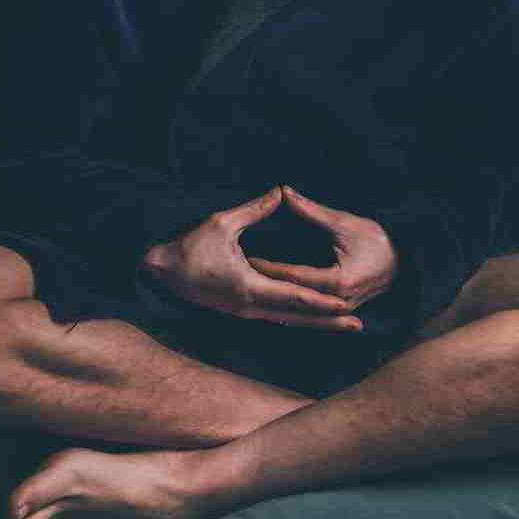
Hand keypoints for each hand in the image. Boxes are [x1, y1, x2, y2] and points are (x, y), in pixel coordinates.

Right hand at [140, 186, 363, 330]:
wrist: (160, 273)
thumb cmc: (188, 247)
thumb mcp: (222, 223)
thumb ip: (255, 209)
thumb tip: (280, 191)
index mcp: (250, 287)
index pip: (295, 296)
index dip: (323, 300)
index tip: (348, 303)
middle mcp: (251, 307)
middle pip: (298, 317)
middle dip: (329, 321)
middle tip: (359, 327)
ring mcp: (245, 312)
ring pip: (288, 321)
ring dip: (316, 324)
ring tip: (343, 326)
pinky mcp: (240, 310)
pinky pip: (276, 318)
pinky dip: (297, 319)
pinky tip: (311, 320)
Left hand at [245, 186, 398, 310]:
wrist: (407, 260)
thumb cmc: (378, 239)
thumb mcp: (344, 222)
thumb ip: (312, 211)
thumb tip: (285, 192)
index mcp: (338, 282)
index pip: (294, 275)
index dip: (268, 266)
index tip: (245, 257)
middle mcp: (337, 301)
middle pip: (292, 296)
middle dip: (265, 286)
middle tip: (236, 276)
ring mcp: (339, 309)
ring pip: (299, 309)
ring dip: (274, 301)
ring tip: (244, 293)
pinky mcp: (340, 310)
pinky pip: (309, 311)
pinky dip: (289, 306)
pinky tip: (270, 303)